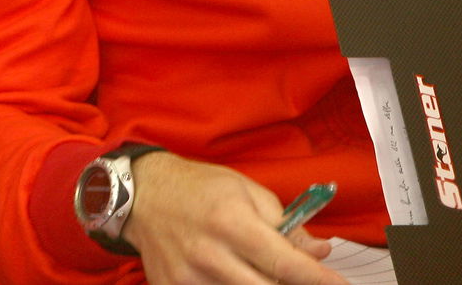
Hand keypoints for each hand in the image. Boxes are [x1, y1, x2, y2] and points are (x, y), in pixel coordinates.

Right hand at [120, 152, 347, 284]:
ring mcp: (188, 277)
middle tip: (298, 278)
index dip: (319, 280)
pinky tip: (231, 273)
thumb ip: (285, 225)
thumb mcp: (247, 191)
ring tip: (257, 268)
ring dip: (260, 284)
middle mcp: (209, 253)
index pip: (286, 264)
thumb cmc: (199, 188)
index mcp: (231, 222)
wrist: (142, 194)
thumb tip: (319, 252)